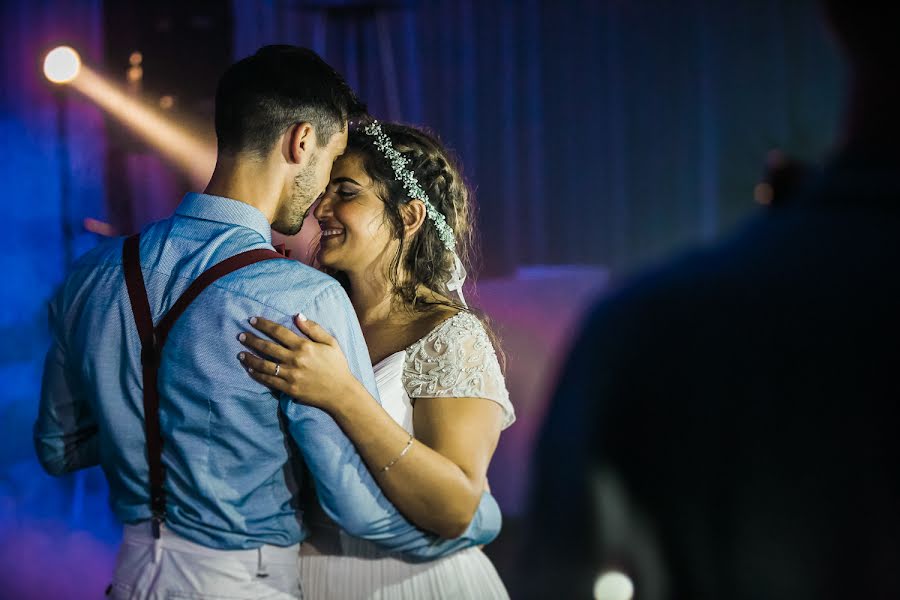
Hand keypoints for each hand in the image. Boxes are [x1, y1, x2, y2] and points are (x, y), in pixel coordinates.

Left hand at [237, 314, 355, 409]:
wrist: (341, 392)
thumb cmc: (337, 366)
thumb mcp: (331, 342)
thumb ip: (314, 328)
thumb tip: (297, 316)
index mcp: (304, 346)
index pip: (279, 332)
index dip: (264, 325)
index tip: (253, 320)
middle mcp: (295, 359)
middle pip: (267, 347)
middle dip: (251, 340)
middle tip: (240, 335)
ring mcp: (291, 375)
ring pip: (264, 365)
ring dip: (250, 358)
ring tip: (240, 353)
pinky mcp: (289, 389)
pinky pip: (269, 380)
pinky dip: (257, 374)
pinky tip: (249, 369)